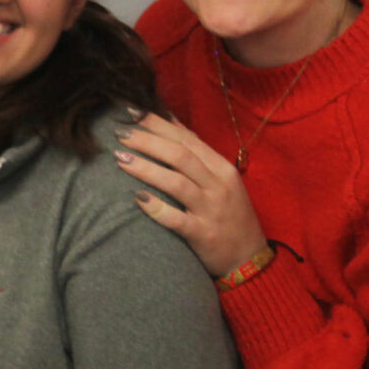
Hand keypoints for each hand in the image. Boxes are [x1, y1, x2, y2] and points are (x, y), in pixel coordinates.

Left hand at [114, 112, 265, 277]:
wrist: (249, 257)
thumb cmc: (229, 213)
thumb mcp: (220, 178)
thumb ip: (196, 152)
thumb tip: (169, 121)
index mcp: (220, 167)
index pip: (186, 138)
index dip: (157, 123)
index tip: (131, 111)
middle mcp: (218, 185)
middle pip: (180, 155)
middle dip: (148, 141)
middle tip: (119, 133)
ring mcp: (211, 209)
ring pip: (177, 182)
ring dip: (146, 168)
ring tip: (120, 158)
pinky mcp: (203, 234)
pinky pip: (177, 219)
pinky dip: (157, 208)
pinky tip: (137, 198)